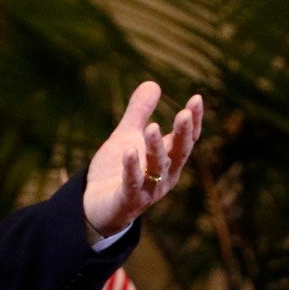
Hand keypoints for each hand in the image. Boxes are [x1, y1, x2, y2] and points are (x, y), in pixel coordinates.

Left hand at [83, 81, 203, 236]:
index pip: (185, 139)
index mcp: (167, 160)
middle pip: (178, 153)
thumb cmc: (115, 171)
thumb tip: (153, 83)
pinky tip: (129, 152)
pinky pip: (132, 184)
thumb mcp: (126, 136)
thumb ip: (139, 113)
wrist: (94, 206)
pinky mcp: (128, 200)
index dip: (193, 121)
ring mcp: (148, 190)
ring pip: (157, 168)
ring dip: (156, 148)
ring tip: (154, 127)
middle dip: (183, 134)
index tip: (196, 99)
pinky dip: (132, 168)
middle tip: (184, 113)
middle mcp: (164, 176)